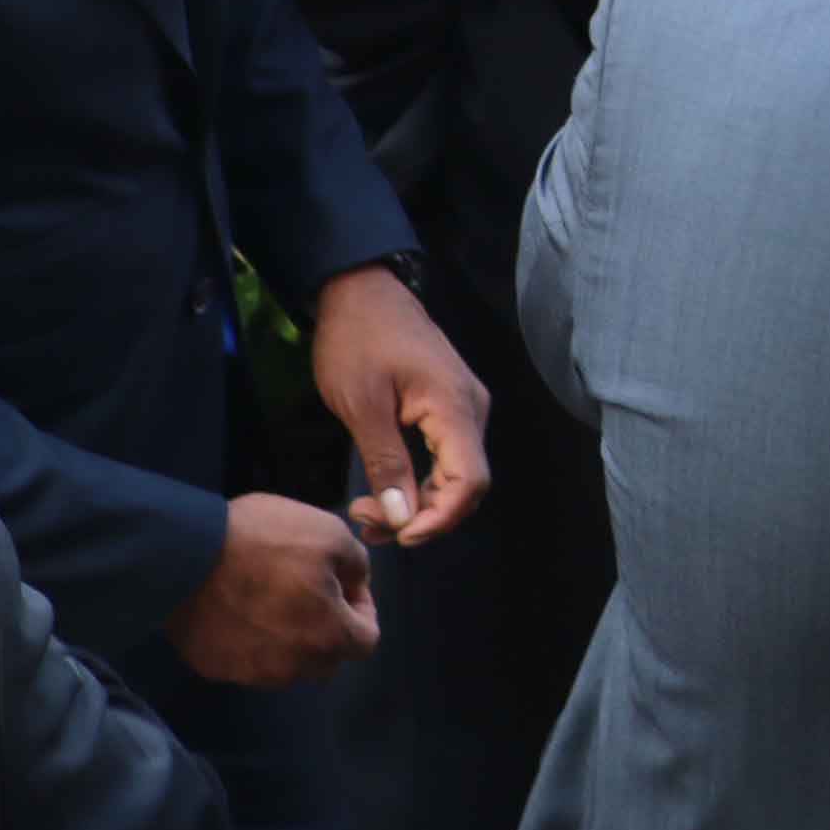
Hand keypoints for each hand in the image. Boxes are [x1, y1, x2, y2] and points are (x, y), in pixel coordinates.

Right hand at [164, 494, 377, 687]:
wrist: (184, 553)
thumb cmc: (264, 539)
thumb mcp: (331, 533)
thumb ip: (357, 566)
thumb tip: (355, 586)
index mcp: (327, 637)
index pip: (366, 642)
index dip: (363, 610)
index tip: (344, 586)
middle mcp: (291, 667)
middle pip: (327, 659)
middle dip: (329, 629)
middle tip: (311, 592)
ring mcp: (249, 673)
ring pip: (288, 666)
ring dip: (291, 641)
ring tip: (273, 601)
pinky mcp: (214, 669)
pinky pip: (248, 662)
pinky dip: (252, 643)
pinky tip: (241, 610)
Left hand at [311, 265, 490, 546]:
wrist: (361, 293)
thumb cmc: (357, 342)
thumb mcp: (362, 406)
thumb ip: (386, 463)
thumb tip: (402, 518)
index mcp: (455, 407)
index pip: (470, 481)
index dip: (440, 519)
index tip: (398, 536)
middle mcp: (471, 410)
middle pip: (465, 484)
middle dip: (422, 515)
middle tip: (366, 520)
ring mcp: (463, 407)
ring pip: (455, 474)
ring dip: (417, 503)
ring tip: (366, 511)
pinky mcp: (448, 407)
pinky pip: (445, 457)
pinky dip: (418, 482)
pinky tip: (383, 490)